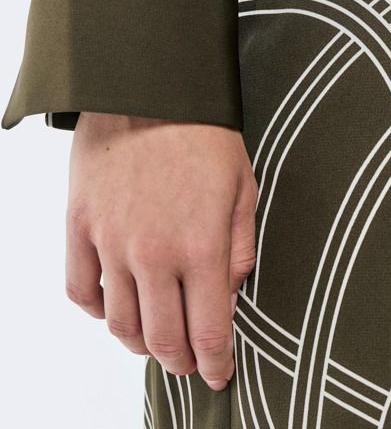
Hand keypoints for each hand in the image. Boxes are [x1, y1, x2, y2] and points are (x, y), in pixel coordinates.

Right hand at [65, 113, 256, 390]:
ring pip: (119, 323)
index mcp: (201, 244)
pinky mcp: (79, 225)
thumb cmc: (202, 129)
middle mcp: (153, 253)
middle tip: (188, 360)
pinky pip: (80, 290)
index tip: (218, 374)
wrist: (149, 84)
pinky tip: (114, 303)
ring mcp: (110, 241)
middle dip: (179, 360)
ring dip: (139, 341)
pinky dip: (96, 310)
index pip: (206, 330)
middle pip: (161, 339)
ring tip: (154, 336)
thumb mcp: (243, 184)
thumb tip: (230, 292)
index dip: (214, 363)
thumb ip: (239, 245)